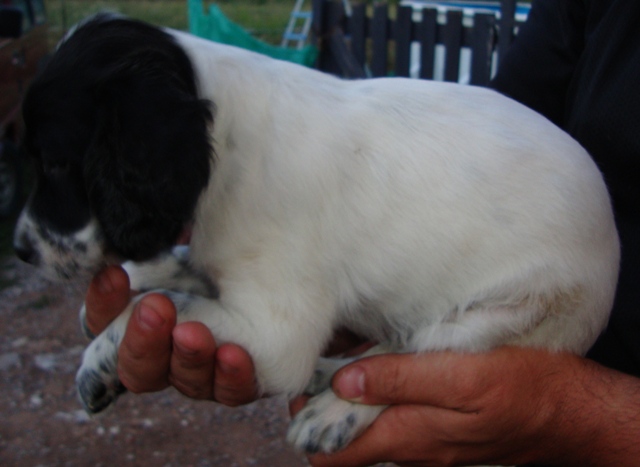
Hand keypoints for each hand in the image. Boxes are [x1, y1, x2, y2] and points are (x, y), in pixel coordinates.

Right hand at [83, 265, 258, 405]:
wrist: (271, 264)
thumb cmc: (215, 254)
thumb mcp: (180, 248)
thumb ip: (151, 249)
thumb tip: (127, 241)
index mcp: (136, 323)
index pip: (101, 324)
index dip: (103, 305)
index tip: (115, 275)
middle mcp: (164, 356)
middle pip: (137, 369)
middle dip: (143, 340)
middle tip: (155, 307)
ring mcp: (201, 373)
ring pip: (186, 382)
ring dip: (187, 358)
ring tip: (192, 332)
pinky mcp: (239, 380)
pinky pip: (232, 391)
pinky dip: (230, 376)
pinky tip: (232, 354)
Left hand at [292, 347, 639, 466]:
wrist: (567, 412)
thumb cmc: (522, 387)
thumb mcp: (463, 375)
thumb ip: (401, 380)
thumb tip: (344, 383)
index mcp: (408, 436)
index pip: (334, 452)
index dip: (309, 421)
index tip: (305, 382)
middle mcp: (409, 449)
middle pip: (344, 445)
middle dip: (322, 410)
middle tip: (323, 364)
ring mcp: (423, 444)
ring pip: (367, 432)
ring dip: (349, 401)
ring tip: (348, 356)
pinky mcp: (437, 432)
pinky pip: (392, 423)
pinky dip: (376, 398)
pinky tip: (380, 364)